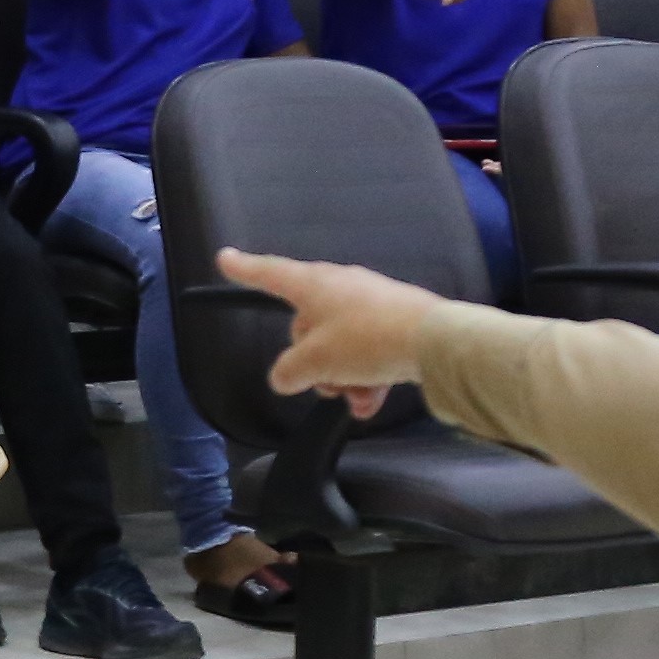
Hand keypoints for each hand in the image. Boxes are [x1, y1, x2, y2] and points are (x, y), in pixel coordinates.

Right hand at [223, 245, 446, 412]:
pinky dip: (366, 376)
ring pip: (340, 345)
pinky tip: (372, 401)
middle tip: (323, 382)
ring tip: (356, 397)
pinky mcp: (395, 321)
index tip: (225, 258)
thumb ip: (289, 370)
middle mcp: (340, 286)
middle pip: (307, 326)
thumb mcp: (315, 361)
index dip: (245, 268)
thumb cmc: (366, 340)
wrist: (433, 341)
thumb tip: (284, 376)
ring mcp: (370, 302)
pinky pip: (368, 351)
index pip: (270, 273)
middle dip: (312, 361)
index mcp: (314, 285)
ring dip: (342, 376)